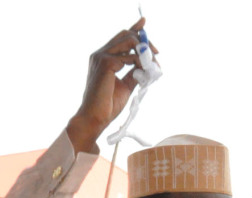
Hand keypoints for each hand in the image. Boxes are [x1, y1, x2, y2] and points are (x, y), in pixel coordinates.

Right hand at [66, 18, 157, 152]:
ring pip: (129, 41)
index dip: (133, 29)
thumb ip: (134, 73)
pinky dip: (141, 63)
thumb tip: (148, 66)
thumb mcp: (125, 86)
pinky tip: (145, 72)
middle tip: (156, 54)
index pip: (120, 37)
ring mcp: (101, 57)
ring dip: (145, 51)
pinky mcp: (106, 64)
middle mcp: (100, 54)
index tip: (144, 24)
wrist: (95, 119)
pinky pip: (131, 57)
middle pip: (126, 35)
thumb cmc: (106, 106)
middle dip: (144, 41)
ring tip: (153, 65)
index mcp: (103, 58)